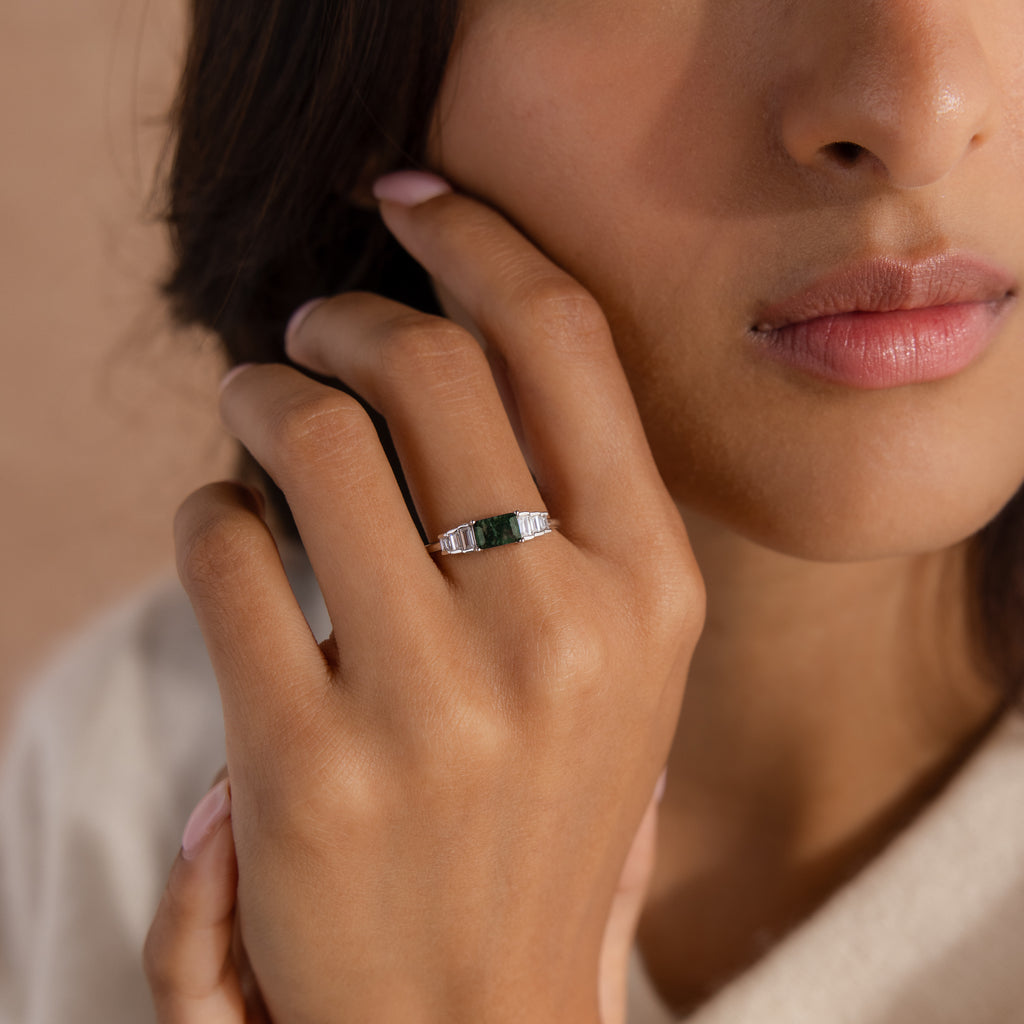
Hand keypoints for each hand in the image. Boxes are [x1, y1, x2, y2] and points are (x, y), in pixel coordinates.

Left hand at [172, 173, 703, 1022]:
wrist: (474, 1014)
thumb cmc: (543, 811)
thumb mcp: (618, 660)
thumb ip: (567, 507)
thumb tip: (453, 346)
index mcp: (654, 589)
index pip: (562, 341)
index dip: (479, 240)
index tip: (411, 202)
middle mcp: (560, 629)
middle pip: (426, 362)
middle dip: (346, 312)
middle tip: (311, 326)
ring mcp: (433, 701)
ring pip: (308, 433)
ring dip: (260, 389)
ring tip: (254, 409)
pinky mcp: (307, 767)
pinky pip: (222, 545)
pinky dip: (207, 507)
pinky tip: (228, 530)